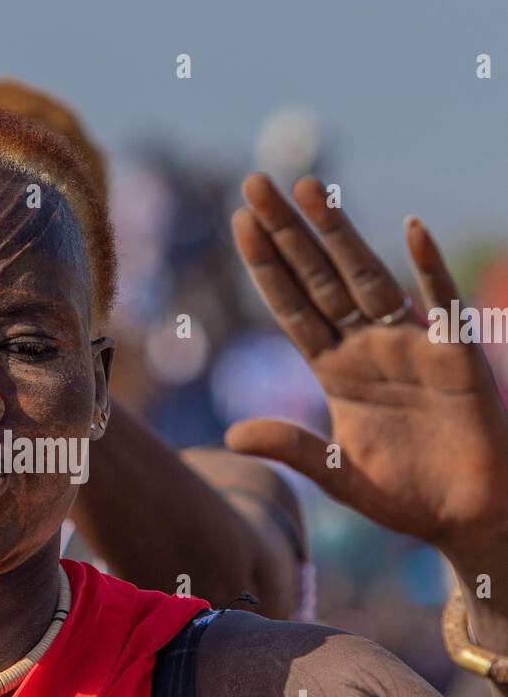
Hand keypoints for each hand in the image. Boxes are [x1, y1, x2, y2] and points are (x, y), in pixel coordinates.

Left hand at [226, 173, 507, 562]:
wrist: (466, 515)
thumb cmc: (404, 496)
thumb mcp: (339, 475)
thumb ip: (293, 449)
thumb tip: (231, 436)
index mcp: (335, 370)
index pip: (292, 307)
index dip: (267, 266)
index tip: (239, 222)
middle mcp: (368, 346)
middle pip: (320, 277)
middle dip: (288, 232)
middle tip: (254, 181)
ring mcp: (411, 345)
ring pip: (369, 278)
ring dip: (341, 234)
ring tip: (311, 187)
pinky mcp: (456, 357)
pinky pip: (442, 305)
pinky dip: (428, 268)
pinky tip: (411, 229)